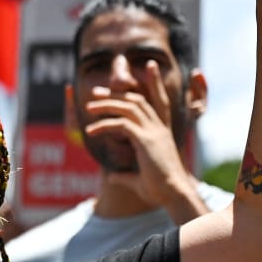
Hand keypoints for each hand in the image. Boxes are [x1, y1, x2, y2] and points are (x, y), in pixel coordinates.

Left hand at [83, 60, 196, 208]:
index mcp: (161, 133)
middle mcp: (159, 128)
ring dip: (106, 105)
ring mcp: (153, 132)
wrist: (172, 195)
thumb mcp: (138, 180)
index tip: (148, 66)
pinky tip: (91, 131)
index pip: (160, 101)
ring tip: (88, 108)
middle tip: (96, 92)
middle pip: (137, 100)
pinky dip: (103, 125)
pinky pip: (120, 125)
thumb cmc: (159, 190)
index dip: (155, 83)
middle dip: (116, 93)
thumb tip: (111, 177)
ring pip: (128, 107)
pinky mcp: (145, 140)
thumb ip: (124, 175)